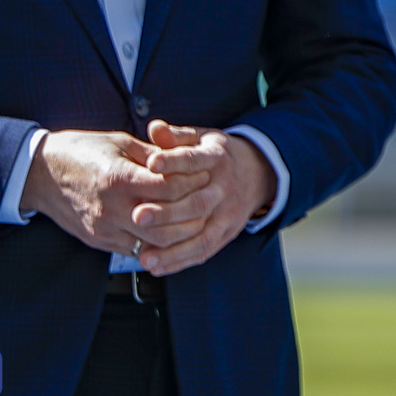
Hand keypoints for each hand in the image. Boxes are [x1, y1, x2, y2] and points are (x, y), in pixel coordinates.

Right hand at [18, 128, 209, 257]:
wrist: (39, 175)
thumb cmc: (79, 151)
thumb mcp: (118, 142)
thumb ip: (152, 154)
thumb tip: (184, 159)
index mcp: (118, 178)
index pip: (169, 187)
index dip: (193, 181)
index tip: (207, 173)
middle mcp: (112, 208)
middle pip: (166, 224)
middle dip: (193, 214)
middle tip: (209, 200)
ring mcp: (104, 229)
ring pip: (154, 244)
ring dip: (178, 235)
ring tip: (194, 219)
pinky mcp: (99, 242)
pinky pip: (136, 249)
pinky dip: (156, 243)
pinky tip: (170, 231)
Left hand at [133, 121, 278, 276]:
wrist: (258, 172)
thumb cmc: (217, 154)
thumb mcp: (202, 137)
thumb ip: (176, 136)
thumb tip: (154, 128)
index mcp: (216, 158)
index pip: (194, 159)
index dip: (173, 161)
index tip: (151, 163)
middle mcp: (224, 188)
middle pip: (197, 203)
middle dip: (167, 212)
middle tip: (137, 216)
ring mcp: (227, 213)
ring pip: (201, 234)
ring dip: (172, 249)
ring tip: (144, 256)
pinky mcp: (227, 233)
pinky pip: (204, 251)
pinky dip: (180, 261)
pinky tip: (157, 267)